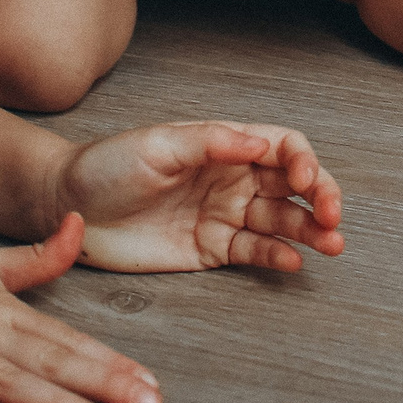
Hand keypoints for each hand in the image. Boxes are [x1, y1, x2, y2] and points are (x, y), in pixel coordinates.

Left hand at [50, 121, 344, 274]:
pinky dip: (277, 255)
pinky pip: (254, 251)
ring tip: (332, 244)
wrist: (69, 209)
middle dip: (321, 196)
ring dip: (310, 230)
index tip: (305, 177)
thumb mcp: (158, 144)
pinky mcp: (211, 249)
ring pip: (281, 220)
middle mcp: (232, 177)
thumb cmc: (109, 165)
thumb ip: (211, 142)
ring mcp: (224, 214)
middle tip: (333, 215)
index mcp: (224, 144)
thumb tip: (260, 143)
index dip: (303, 160)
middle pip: (292, 185)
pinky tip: (293, 260)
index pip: (282, 146)